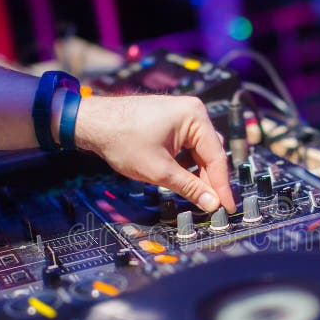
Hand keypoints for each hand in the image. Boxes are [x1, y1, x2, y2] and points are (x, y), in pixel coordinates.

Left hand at [74, 95, 234, 212]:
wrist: (92, 123)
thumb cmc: (122, 140)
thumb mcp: (160, 171)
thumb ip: (190, 188)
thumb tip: (211, 203)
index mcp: (195, 117)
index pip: (217, 157)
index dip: (222, 186)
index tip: (227, 207)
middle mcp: (193, 112)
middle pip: (210, 154)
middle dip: (209, 181)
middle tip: (212, 207)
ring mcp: (181, 115)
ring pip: (199, 152)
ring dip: (197, 174)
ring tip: (196, 197)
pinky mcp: (171, 122)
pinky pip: (187, 147)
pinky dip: (186, 165)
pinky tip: (182, 181)